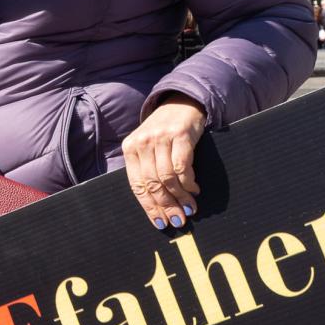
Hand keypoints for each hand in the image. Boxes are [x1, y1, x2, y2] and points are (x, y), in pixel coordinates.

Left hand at [122, 98, 206, 229]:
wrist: (182, 101)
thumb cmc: (165, 131)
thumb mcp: (149, 146)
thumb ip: (147, 169)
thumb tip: (157, 206)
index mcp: (130, 148)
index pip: (137, 185)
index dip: (149, 207)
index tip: (160, 223)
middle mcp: (142, 142)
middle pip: (152, 184)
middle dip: (166, 207)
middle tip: (178, 221)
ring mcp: (161, 138)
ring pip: (167, 178)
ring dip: (180, 198)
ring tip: (190, 209)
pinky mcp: (180, 135)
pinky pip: (182, 167)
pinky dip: (188, 183)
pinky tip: (194, 190)